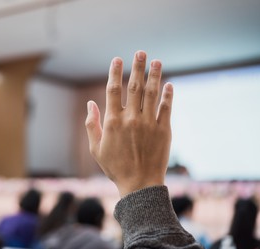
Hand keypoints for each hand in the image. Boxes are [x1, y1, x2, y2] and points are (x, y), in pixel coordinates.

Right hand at [85, 50, 172, 196]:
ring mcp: (149, 124)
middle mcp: (131, 119)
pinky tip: (169, 84)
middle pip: (134, 87)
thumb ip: (92, 124)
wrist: (139, 184)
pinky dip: (168, 96)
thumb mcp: (96, 148)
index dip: (115, 72)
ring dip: (155, 75)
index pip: (113, 90)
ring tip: (156, 61)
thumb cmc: (115, 167)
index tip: (117, 59)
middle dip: (137, 67)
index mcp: (113, 122)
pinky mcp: (164, 131)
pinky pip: (166, 109)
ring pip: (152, 94)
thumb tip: (90, 103)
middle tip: (140, 52)